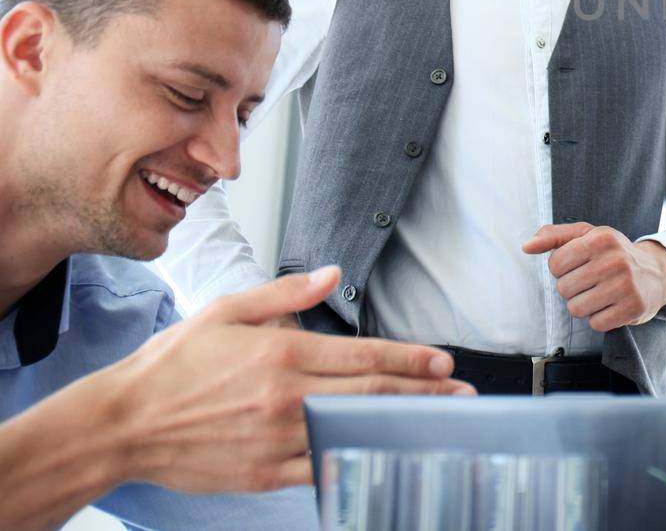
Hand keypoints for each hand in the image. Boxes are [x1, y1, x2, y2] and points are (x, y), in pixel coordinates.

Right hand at [105, 266, 473, 493]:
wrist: (121, 423)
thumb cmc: (172, 365)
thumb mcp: (226, 311)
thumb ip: (285, 294)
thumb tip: (331, 274)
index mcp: (281, 353)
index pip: (363, 355)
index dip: (410, 359)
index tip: (443, 362)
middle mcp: (286, 396)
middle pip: (371, 392)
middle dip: (424, 392)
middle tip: (461, 393)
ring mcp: (276, 438)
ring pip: (354, 429)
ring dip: (401, 425)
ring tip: (440, 424)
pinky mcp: (262, 472)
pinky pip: (320, 468)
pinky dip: (355, 460)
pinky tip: (383, 456)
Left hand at [522, 223, 665, 332]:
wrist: (657, 273)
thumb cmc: (613, 253)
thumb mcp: (587, 235)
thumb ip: (554, 236)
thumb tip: (526, 246)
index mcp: (601, 238)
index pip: (555, 264)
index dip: (562, 269)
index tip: (580, 265)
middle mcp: (615, 260)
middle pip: (564, 288)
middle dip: (573, 288)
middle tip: (592, 281)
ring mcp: (626, 285)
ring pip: (576, 309)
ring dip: (584, 305)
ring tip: (600, 294)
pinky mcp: (633, 308)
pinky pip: (595, 324)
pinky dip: (600, 318)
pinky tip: (611, 306)